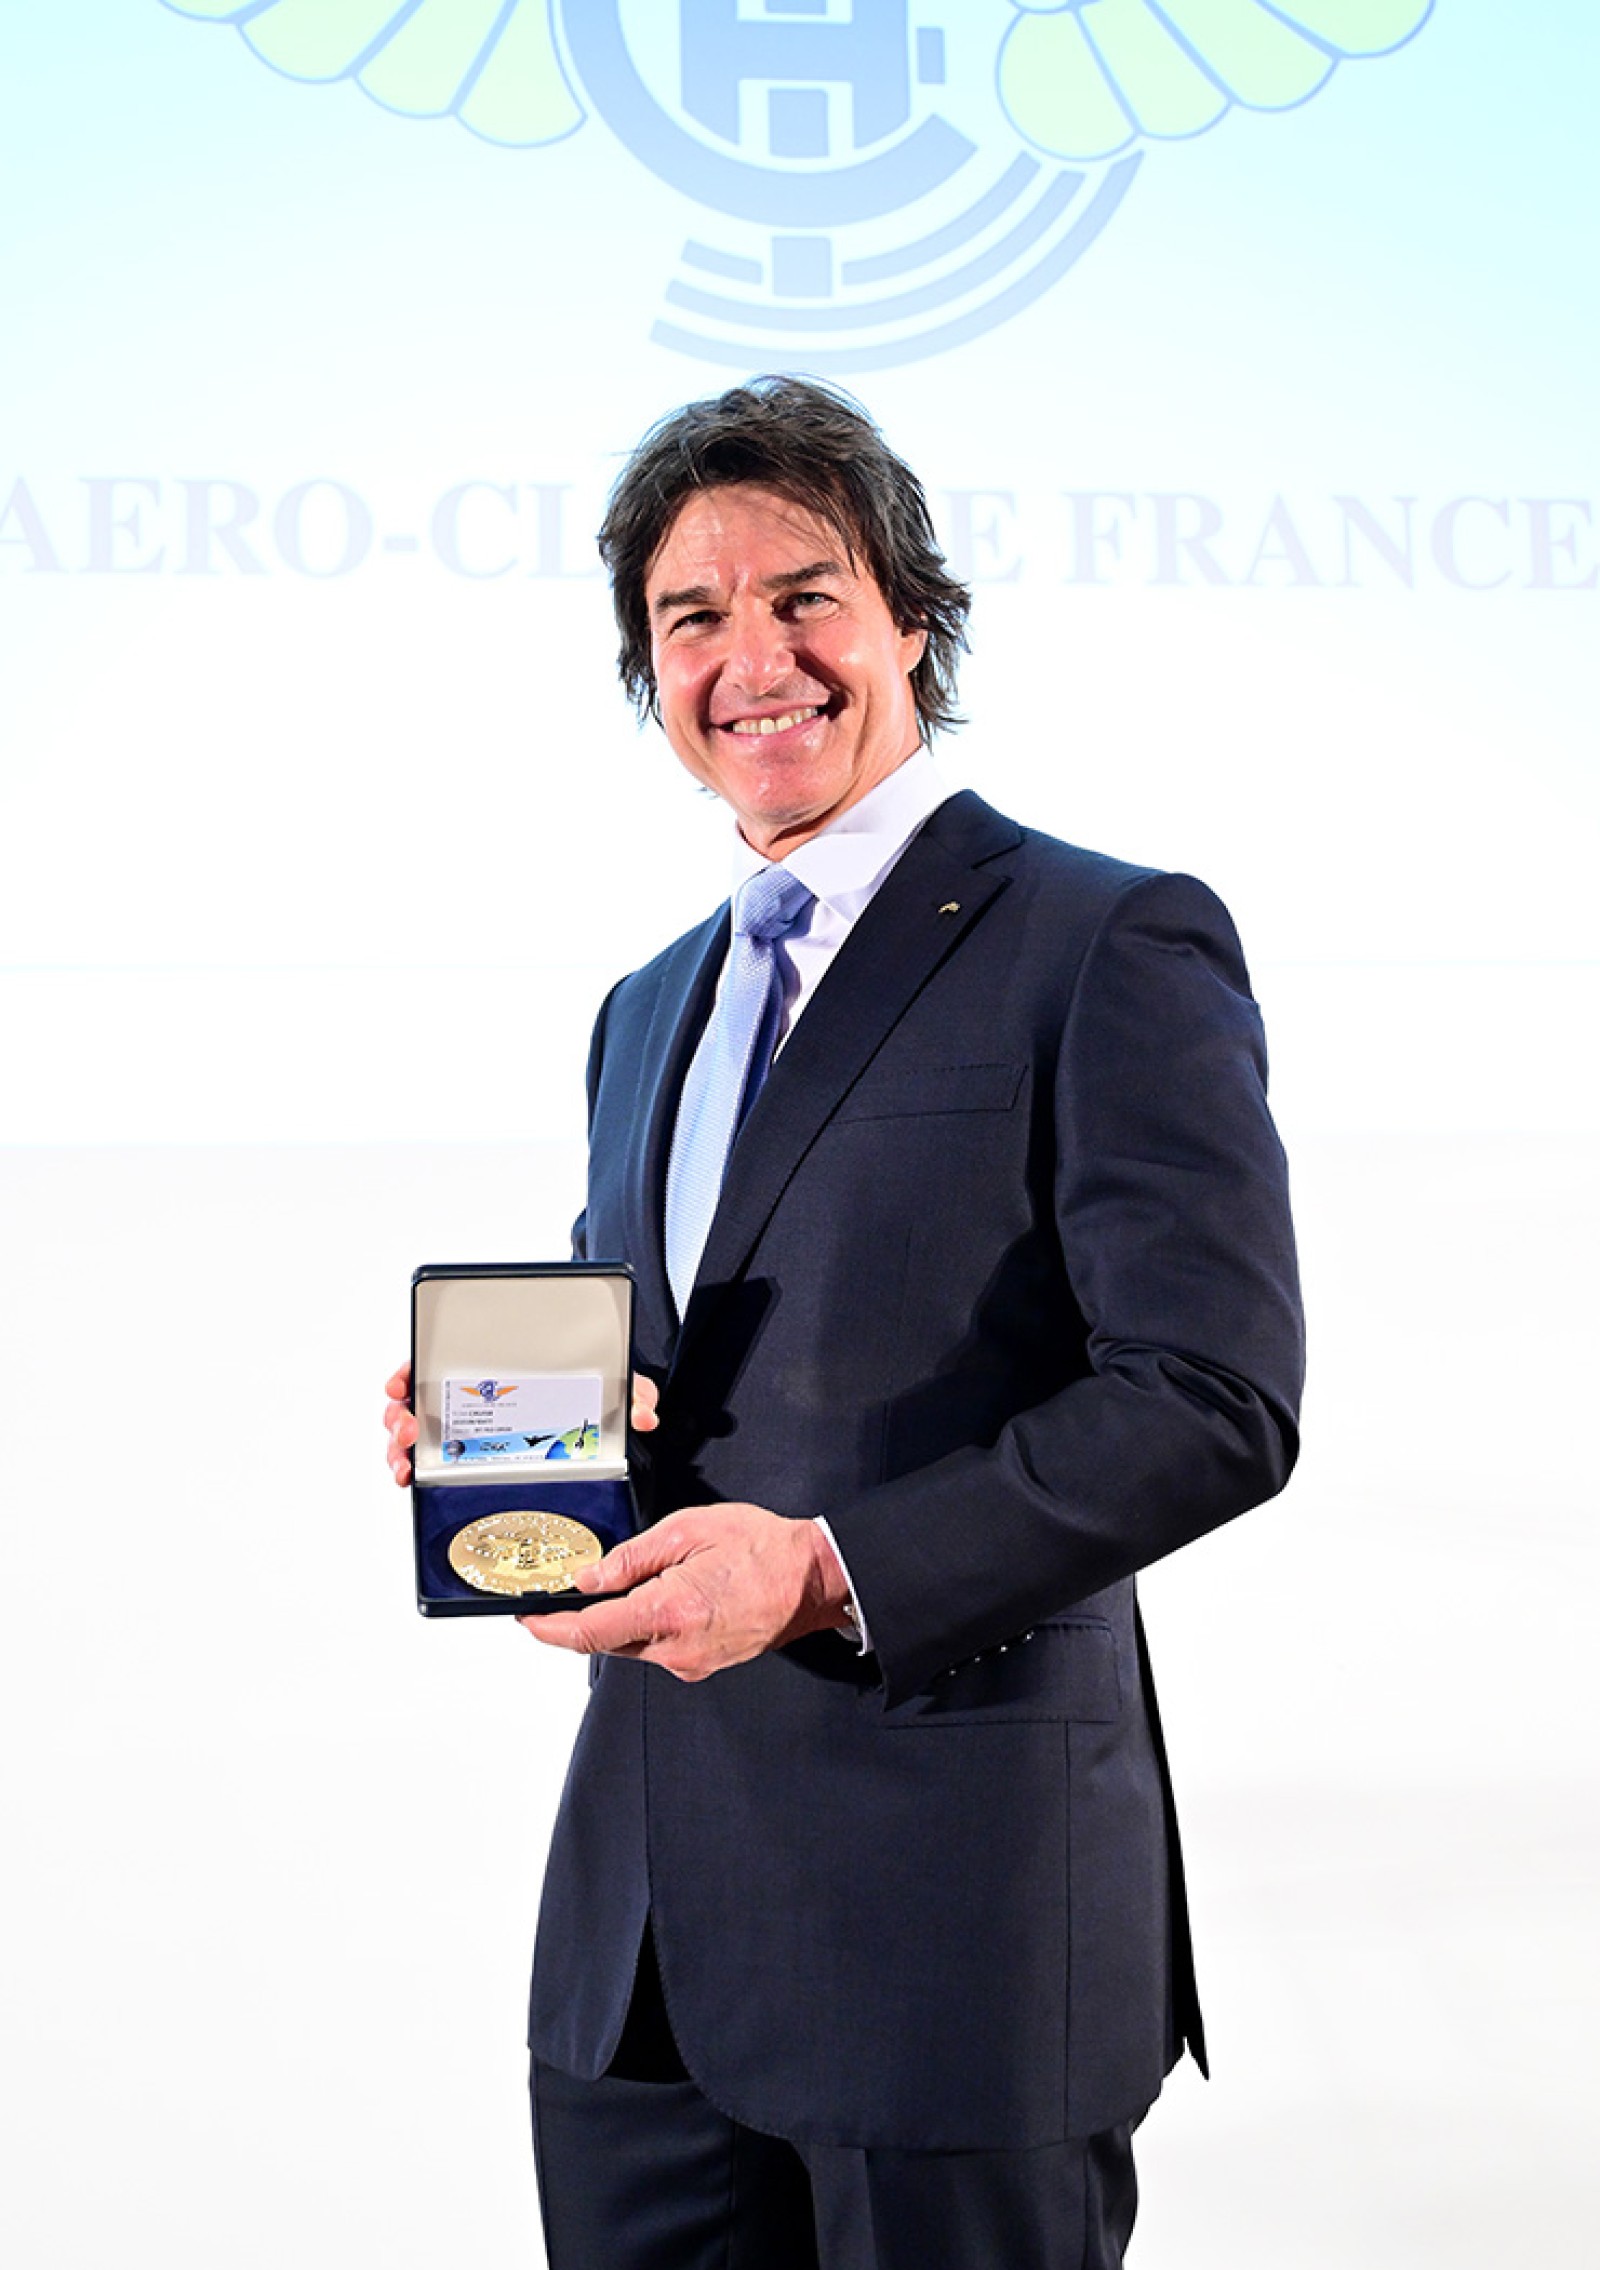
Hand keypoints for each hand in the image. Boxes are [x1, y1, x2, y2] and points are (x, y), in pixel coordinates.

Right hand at [383, 1363, 660, 1486]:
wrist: (592, 1427)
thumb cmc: (591, 1397)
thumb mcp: (612, 1388)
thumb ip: (631, 1393)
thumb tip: (644, 1414)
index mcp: (495, 1369)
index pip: (438, 1360)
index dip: (412, 1369)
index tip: (403, 1381)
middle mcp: (474, 1398)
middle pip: (416, 1399)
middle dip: (400, 1414)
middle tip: (407, 1426)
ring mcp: (466, 1431)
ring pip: (415, 1434)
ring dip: (398, 1445)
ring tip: (403, 1461)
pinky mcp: (466, 1461)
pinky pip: (428, 1463)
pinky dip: (411, 1469)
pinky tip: (411, 1479)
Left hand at [519, 1503, 848, 1680]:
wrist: (814, 1580)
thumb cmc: (763, 1549)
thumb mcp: (689, 1529)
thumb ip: (632, 1556)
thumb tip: (590, 1578)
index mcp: (668, 1611)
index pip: (589, 1632)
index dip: (549, 1628)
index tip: (527, 1618)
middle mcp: (675, 1648)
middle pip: (607, 1639)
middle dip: (588, 1615)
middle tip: (581, 1584)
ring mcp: (690, 1662)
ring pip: (633, 1643)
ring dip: (625, 1615)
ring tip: (652, 1576)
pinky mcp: (702, 1664)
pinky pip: (659, 1646)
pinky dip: (652, 1622)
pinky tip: (673, 1593)